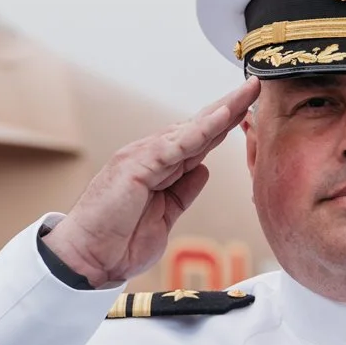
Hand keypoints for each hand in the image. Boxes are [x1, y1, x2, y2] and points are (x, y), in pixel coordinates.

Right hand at [42, 81, 259, 287]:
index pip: (200, 141)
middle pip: (199, 127)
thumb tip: (204, 171)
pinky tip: (221, 118)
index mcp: (161, 168)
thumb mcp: (165, 215)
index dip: (225, 126)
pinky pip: (174, 146)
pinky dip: (199, 132)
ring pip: (190, 130)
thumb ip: (183, 192)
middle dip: (229, 108)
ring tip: (246, 94)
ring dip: (220, 111)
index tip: (250, 111)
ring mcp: (144, 158)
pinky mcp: (137, 166)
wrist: (88, 258)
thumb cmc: (119, 240)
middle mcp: (153, 156)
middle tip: (256, 87)